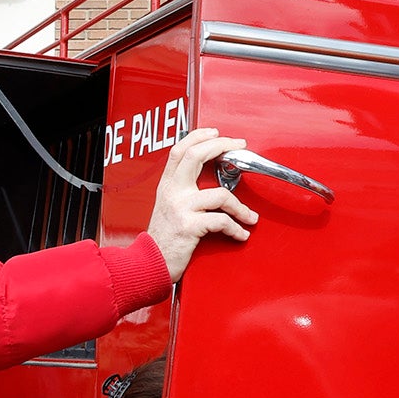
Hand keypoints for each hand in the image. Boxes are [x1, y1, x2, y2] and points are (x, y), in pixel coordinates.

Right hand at [145, 128, 258, 281]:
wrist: (149, 264)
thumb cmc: (162, 239)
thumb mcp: (167, 208)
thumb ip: (182, 191)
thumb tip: (206, 178)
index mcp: (166, 186)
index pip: (180, 150)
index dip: (199, 136)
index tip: (216, 133)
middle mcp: (172, 193)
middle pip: (195, 156)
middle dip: (222, 146)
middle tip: (238, 146)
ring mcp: (180, 209)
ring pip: (220, 195)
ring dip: (241, 207)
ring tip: (249, 216)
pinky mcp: (189, 227)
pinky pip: (221, 222)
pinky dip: (236, 229)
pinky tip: (241, 233)